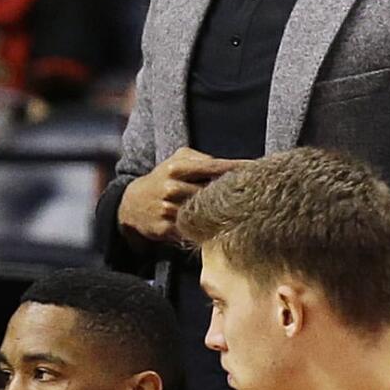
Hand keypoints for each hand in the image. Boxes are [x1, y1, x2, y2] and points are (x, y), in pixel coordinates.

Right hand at [119, 148, 248, 244]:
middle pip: (212, 192)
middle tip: (258, 193)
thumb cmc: (163, 178)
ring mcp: (168, 210)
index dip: (237, 168)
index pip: (214, 167)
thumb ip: (202, 159)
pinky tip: (222, 227)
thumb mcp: (177, 160)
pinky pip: (193, 230)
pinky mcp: (165, 229)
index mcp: (177, 168)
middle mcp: (172, 188)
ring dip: (223, 213)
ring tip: (244, 211)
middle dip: (233, 193)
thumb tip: (230, 165)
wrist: (131, 205)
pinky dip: (208, 229)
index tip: (258, 170)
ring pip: (204, 213)